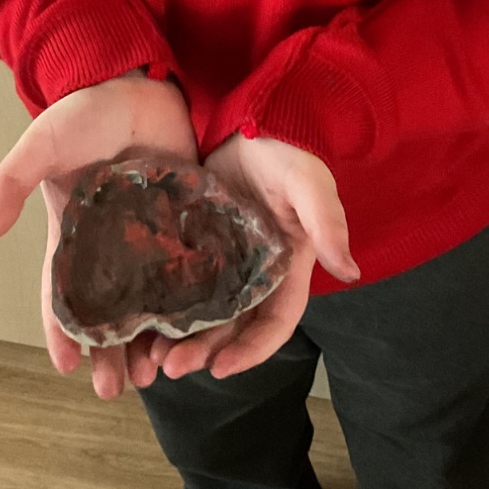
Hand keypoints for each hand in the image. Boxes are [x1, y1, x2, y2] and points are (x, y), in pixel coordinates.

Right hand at [0, 70, 196, 399]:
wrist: (136, 77)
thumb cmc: (83, 111)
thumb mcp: (43, 143)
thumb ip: (13, 179)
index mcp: (74, 231)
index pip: (65, 293)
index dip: (63, 331)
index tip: (68, 369)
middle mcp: (112, 241)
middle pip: (110, 310)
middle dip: (111, 352)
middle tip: (117, 391)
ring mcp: (151, 232)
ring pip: (151, 300)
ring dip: (151, 338)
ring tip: (158, 373)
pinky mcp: (187, 217)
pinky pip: (191, 267)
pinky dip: (192, 301)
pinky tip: (201, 330)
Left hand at [150, 133, 358, 382]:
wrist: (249, 118)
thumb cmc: (283, 150)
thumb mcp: (307, 182)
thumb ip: (327, 222)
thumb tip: (350, 271)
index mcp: (287, 266)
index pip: (275, 322)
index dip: (251, 350)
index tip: (220, 369)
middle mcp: (256, 272)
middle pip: (233, 327)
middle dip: (206, 352)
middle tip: (170, 369)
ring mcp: (223, 260)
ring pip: (203, 313)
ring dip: (181, 339)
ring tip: (151, 356)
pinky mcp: (194, 244)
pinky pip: (179, 284)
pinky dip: (163, 307)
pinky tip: (139, 320)